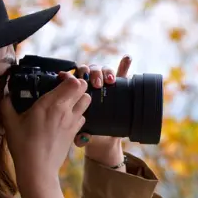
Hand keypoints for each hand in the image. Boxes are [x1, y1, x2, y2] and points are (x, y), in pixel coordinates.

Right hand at [0, 71, 90, 197]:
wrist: (38, 169)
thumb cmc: (23, 146)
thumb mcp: (9, 123)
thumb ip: (6, 104)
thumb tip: (4, 94)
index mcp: (51, 104)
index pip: (73, 82)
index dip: (68, 77)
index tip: (57, 78)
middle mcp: (65, 111)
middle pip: (84, 89)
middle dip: (76, 85)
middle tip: (63, 88)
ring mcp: (72, 122)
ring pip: (87, 102)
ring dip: (79, 98)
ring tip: (66, 101)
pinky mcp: (75, 133)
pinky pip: (83, 117)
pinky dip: (78, 113)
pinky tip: (66, 117)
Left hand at [74, 55, 131, 169]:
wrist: (105, 139)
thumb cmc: (90, 133)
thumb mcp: (84, 134)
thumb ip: (81, 137)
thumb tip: (81, 139)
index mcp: (77, 93)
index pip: (72, 78)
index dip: (71, 76)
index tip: (72, 79)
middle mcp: (91, 86)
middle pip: (88, 70)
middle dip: (90, 73)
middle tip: (95, 84)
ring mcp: (106, 85)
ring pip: (103, 70)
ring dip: (105, 72)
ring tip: (109, 81)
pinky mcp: (121, 87)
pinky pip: (122, 72)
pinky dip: (124, 64)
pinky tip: (127, 58)